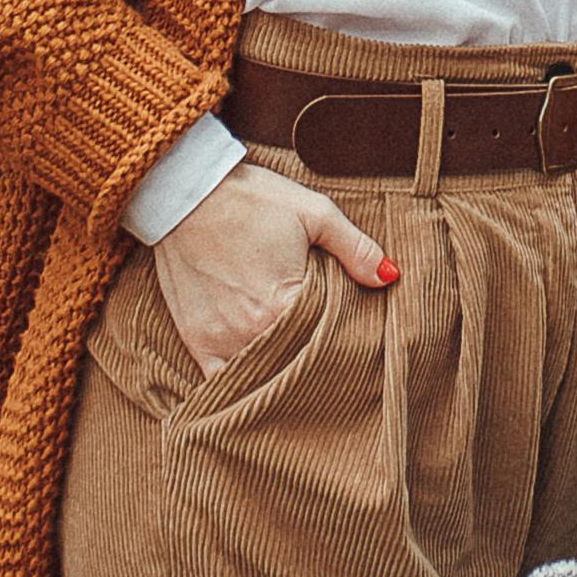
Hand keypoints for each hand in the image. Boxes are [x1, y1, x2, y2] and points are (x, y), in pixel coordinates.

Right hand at [152, 162, 395, 373]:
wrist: (186, 192)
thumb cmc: (253, 199)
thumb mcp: (314, 212)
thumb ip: (355, 248)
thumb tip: (390, 277)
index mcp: (285, 304)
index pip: (327, 343)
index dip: (344, 341)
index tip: (356, 340)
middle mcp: (251, 332)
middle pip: (296, 365)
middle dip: (315, 362)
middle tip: (335, 362)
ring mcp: (220, 340)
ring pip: (261, 378)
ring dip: (281, 374)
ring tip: (299, 365)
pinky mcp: (196, 340)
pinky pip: (219, 383)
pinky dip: (240, 384)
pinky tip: (258, 380)